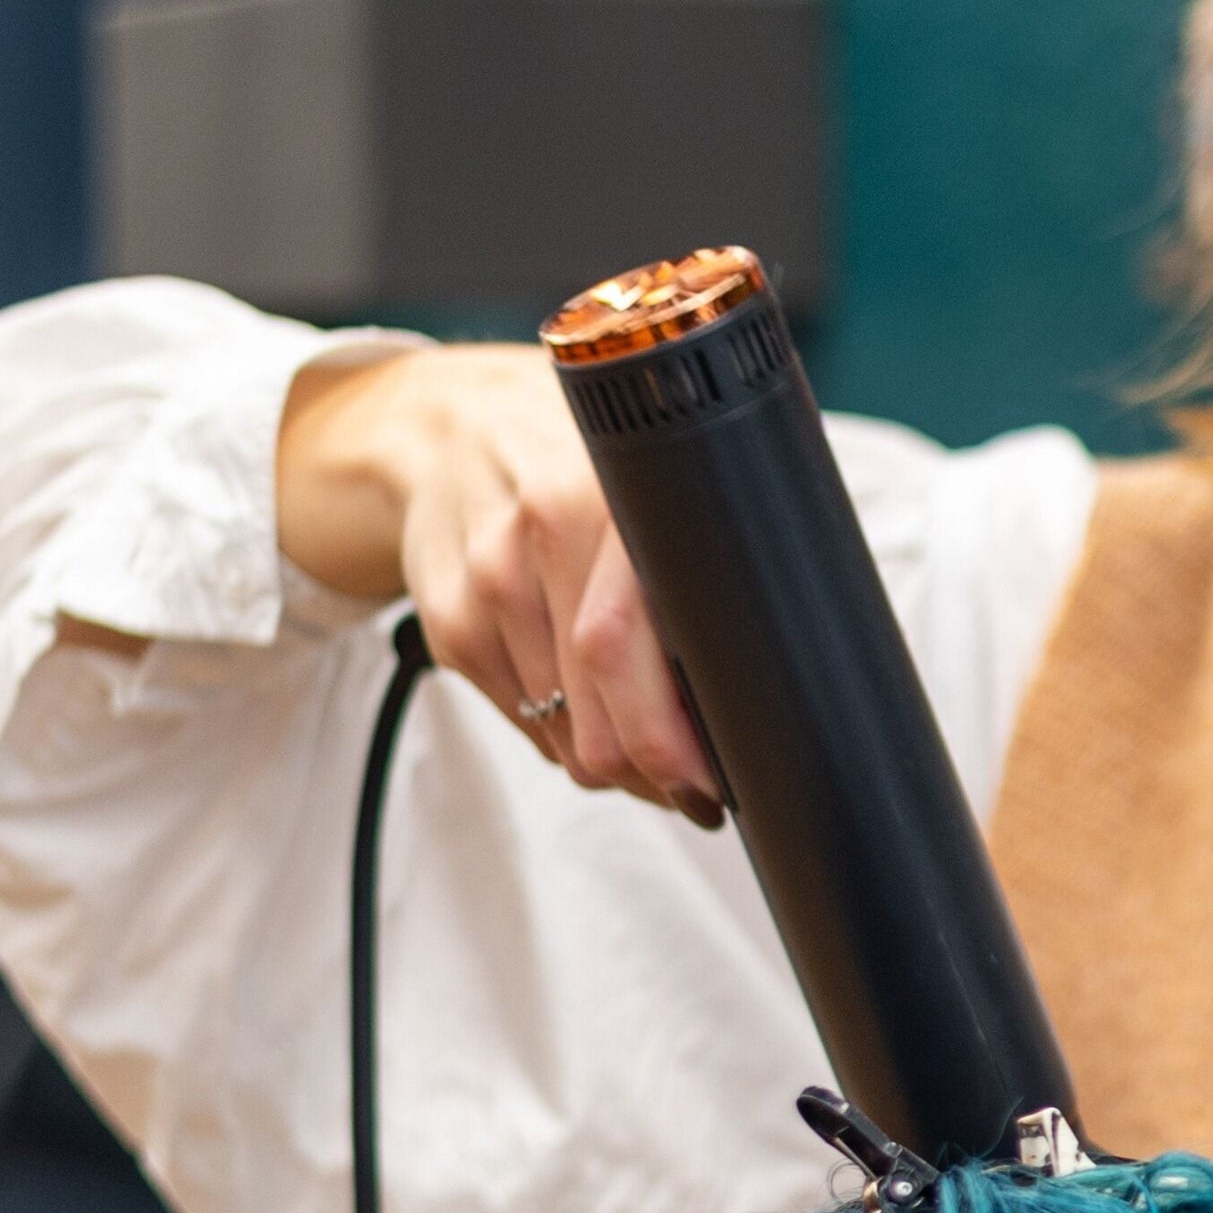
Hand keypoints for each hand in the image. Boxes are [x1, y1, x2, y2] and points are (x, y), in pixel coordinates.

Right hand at [277, 345, 722, 819]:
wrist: (451, 424)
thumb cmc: (582, 461)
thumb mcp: (651, 485)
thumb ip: (699, 562)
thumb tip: (762, 682)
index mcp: (605, 495)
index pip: (622, 646)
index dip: (672, 740)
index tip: (718, 779)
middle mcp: (536, 537)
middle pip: (594, 710)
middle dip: (656, 774)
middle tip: (699, 788)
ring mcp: (485, 585)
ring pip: (563, 734)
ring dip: (617, 763)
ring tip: (654, 747)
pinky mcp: (451, 627)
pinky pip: (526, 724)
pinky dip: (569, 738)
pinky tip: (595, 711)